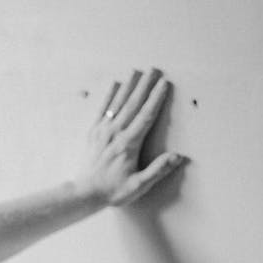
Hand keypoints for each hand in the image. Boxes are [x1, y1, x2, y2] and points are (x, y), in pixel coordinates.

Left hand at [82, 68, 185, 206]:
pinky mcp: (94, 132)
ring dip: (129, 86)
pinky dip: (109, 96)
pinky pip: (103, 109)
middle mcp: (115, 133)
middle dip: (145, 85)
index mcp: (129, 143)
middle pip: (133, 104)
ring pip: (118, 103)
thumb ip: (158, 170)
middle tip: (154, 70)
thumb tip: (178, 157)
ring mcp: (103, 130)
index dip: (156, 98)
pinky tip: (115, 84)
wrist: (85, 192)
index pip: (146, 116)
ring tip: (137, 71)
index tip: (164, 84)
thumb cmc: (113, 190)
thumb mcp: (139, 185)